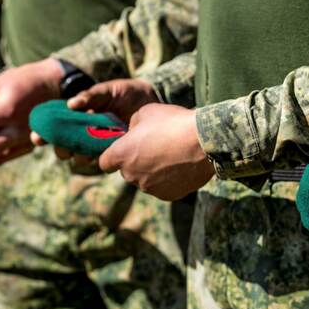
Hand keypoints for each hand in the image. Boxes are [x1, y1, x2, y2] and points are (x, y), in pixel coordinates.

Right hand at [30, 78, 158, 160]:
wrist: (152, 101)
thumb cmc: (127, 92)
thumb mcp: (108, 90)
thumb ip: (91, 95)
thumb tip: (72, 104)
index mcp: (80, 114)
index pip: (56, 125)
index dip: (44, 132)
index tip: (36, 138)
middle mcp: (86, 130)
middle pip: (64, 143)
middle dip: (59, 147)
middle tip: (60, 149)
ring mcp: (99, 142)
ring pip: (80, 154)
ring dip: (76, 155)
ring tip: (78, 152)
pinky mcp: (114, 151)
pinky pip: (101, 159)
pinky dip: (96, 158)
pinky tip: (95, 155)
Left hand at [98, 103, 213, 199]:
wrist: (203, 141)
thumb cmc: (173, 122)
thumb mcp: (147, 112)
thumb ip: (133, 125)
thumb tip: (133, 132)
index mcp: (121, 154)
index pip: (104, 163)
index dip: (113, 156)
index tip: (124, 149)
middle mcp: (131, 175)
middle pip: (127, 171)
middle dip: (137, 161)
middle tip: (156, 146)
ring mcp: (149, 188)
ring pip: (146, 180)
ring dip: (153, 170)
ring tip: (172, 154)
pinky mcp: (167, 195)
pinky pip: (163, 187)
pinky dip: (169, 179)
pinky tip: (181, 165)